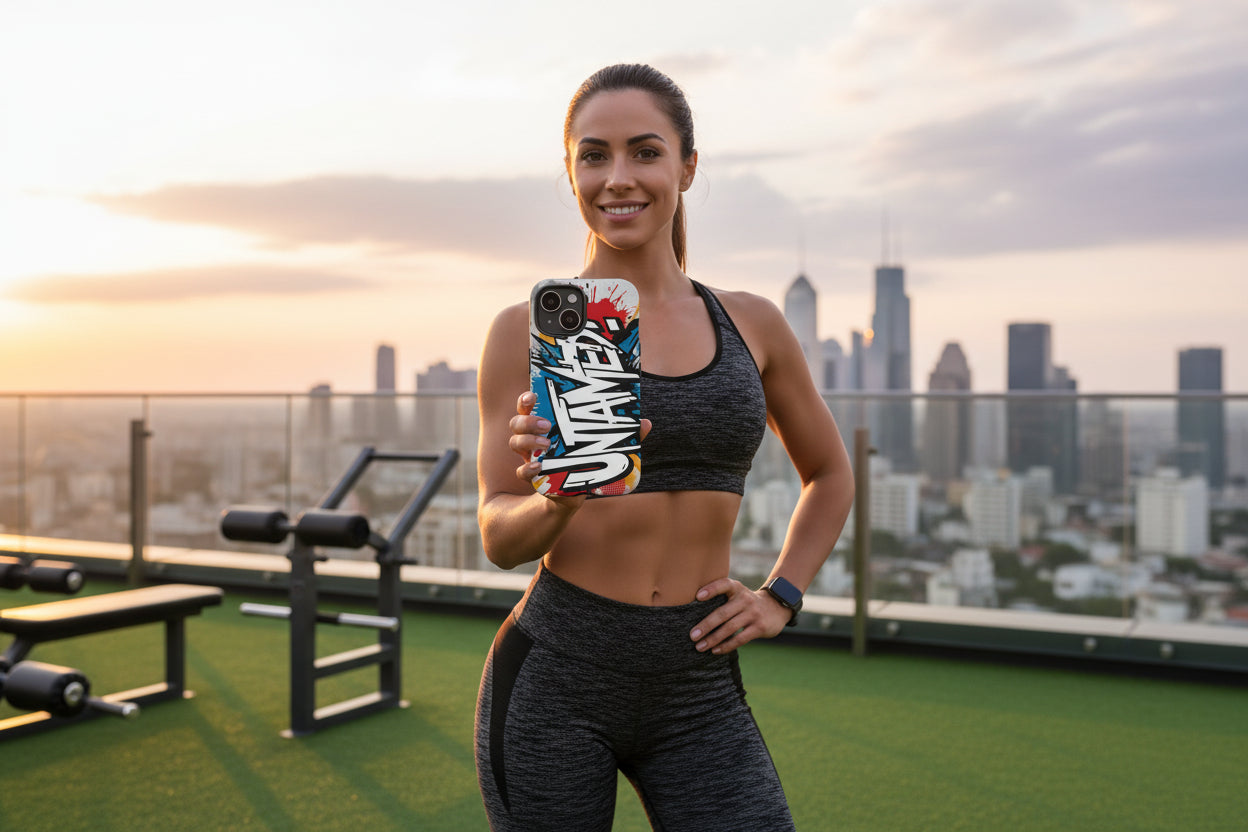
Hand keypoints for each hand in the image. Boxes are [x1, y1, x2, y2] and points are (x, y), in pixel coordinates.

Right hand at [508, 391, 650, 501]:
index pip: (528, 406)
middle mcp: (533, 439)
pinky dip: (528, 469)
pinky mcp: (534, 478)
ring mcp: (530, 457)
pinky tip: (539, 468)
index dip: (526, 399)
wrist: (572, 496)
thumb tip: (645, 423)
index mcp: (546, 424)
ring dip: (528, 442)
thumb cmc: (585, 461)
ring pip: (515, 443)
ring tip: (546, 445)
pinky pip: (521, 472)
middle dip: (528, 421)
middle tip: (547, 425)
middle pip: (517, 422)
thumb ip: (622, 436)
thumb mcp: (602, 446)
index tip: (534, 395)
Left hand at [689, 578, 791, 654]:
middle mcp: (745, 599)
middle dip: (706, 625)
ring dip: (713, 639)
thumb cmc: (746, 602)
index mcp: (737, 588)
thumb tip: (693, 613)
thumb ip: (721, 598)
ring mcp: (753, 613)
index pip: (723, 585)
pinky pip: (740, 639)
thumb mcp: (737, 593)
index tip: (697, 596)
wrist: (777, 606)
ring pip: (730, 628)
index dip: (711, 589)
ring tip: (700, 647)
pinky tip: (715, 650)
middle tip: (692, 635)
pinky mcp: (759, 627)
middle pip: (722, 613)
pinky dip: (726, 646)